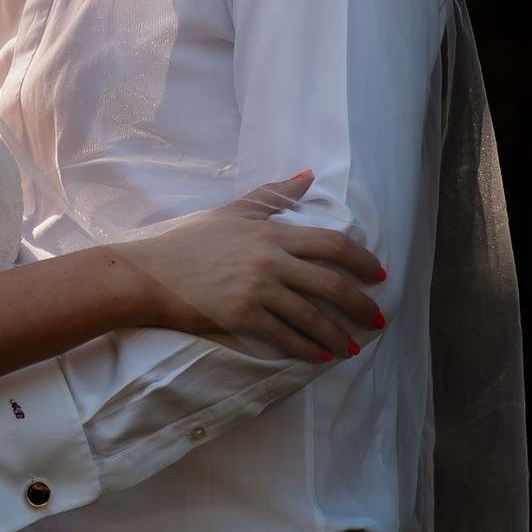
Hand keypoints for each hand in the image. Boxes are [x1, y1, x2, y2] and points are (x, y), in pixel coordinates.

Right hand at [132, 169, 387, 361]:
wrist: (152, 273)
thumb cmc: (191, 240)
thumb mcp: (232, 211)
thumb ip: (272, 194)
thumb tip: (309, 175)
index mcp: (270, 232)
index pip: (332, 244)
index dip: (363, 261)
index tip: (379, 276)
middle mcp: (269, 260)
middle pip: (332, 284)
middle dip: (361, 305)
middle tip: (377, 320)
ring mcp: (257, 290)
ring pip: (313, 316)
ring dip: (340, 335)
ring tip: (354, 347)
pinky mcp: (242, 317)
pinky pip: (286, 337)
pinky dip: (308, 350)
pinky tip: (321, 357)